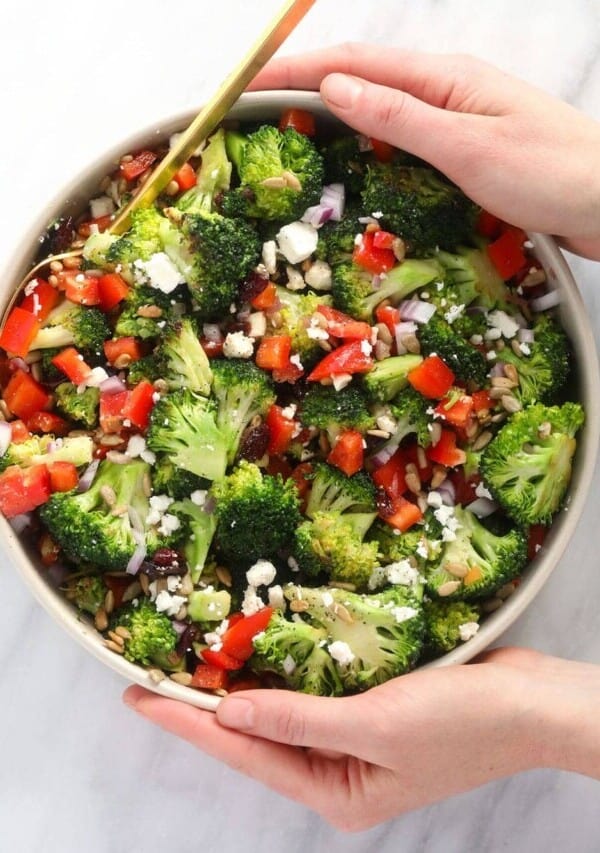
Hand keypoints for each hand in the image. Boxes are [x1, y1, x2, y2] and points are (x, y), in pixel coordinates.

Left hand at [123, 648, 599, 829]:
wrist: (531, 702)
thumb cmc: (464, 724)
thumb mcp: (376, 727)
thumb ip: (300, 720)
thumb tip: (232, 711)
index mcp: (338, 792)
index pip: (248, 753)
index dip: (190, 723)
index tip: (141, 698)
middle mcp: (339, 770)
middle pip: (257, 736)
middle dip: (205, 708)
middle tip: (152, 679)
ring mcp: (355, 737)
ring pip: (282, 711)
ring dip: (242, 686)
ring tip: (188, 666)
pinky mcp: (370, 704)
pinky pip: (312, 689)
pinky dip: (283, 671)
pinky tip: (256, 651)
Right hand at [250, 45, 599, 259]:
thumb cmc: (552, 172)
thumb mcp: (468, 144)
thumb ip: (400, 117)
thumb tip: (334, 86)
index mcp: (444, 78)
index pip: (353, 63)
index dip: (295, 68)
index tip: (247, 82)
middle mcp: (447, 91)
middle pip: (362, 79)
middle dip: (305, 87)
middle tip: (256, 111)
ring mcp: (459, 120)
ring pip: (381, 110)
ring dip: (334, 115)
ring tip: (291, 133)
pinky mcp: (468, 152)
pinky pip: (405, 140)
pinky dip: (370, 144)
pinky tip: (357, 162)